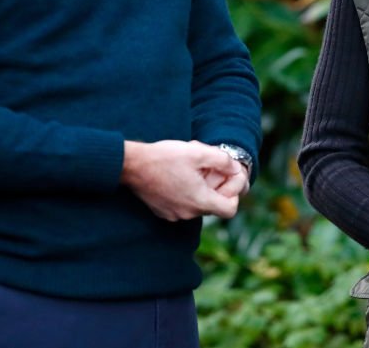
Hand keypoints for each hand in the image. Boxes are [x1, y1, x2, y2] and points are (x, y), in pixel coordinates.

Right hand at [120, 140, 241, 220]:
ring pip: (198, 203)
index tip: (227, 177)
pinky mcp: (163, 211)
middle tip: (208, 167)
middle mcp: (188, 213)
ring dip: (200, 187)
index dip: (234, 193)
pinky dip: (187, 192)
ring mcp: (174, 214)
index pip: (230, 210)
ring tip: (192, 168)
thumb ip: (223, 160)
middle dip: (216, 186)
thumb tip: (236, 168)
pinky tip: (179, 175)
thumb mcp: (198, 152)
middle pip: (214, 205)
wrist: (132, 165)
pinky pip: (183, 204)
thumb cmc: (165, 157)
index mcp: (199, 201)